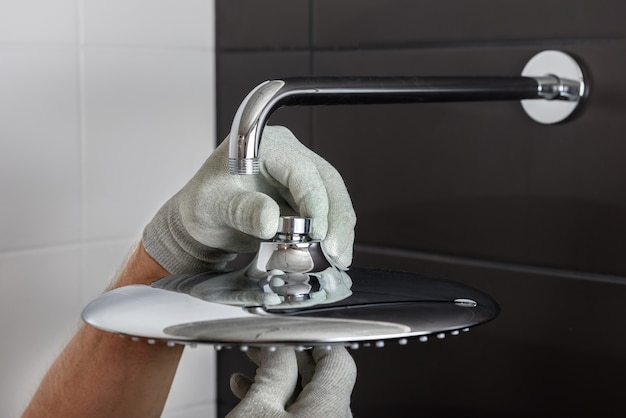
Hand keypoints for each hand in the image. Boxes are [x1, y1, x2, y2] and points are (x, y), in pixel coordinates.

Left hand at [143, 126, 355, 273]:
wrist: (203, 220)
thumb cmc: (204, 204)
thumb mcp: (215, 206)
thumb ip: (242, 211)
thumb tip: (270, 220)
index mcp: (266, 145)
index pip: (302, 170)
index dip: (314, 202)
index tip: (317, 233)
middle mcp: (289, 155)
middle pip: (327, 183)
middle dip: (335, 220)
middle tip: (335, 252)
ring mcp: (300, 176)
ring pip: (333, 199)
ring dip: (338, 231)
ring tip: (335, 260)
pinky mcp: (305, 197)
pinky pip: (327, 214)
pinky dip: (330, 236)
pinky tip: (328, 256)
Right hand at [227, 346, 356, 417]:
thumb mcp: (256, 407)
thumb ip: (274, 371)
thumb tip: (282, 346)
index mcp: (329, 410)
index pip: (337, 360)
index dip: (312, 339)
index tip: (292, 330)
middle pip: (321, 379)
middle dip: (289, 359)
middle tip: (264, 347)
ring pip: (307, 398)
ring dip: (279, 380)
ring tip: (251, 368)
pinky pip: (300, 416)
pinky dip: (278, 403)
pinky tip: (248, 394)